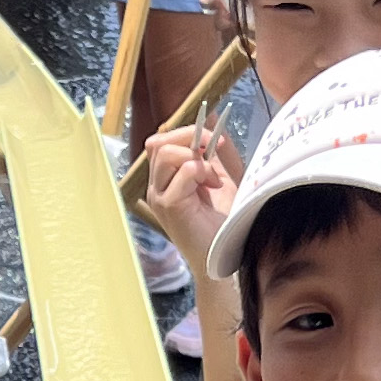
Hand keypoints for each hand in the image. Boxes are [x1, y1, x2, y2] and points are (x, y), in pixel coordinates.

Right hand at [136, 120, 241, 271]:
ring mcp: (158, 196)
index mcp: (164, 179)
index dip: (185, 132)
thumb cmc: (222, 222)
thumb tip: (208, 125)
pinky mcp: (168, 205)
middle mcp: (156, 186)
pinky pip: (182, 170)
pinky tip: (212, 188)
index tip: (214, 140)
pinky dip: (201, 171)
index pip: (161, 141)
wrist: (224, 255)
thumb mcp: (220, 178)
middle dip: (190, 137)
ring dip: (196, 157)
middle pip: (159, 142)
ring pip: (166, 152)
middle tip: (215, 149)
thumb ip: (212, 153)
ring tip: (212, 178)